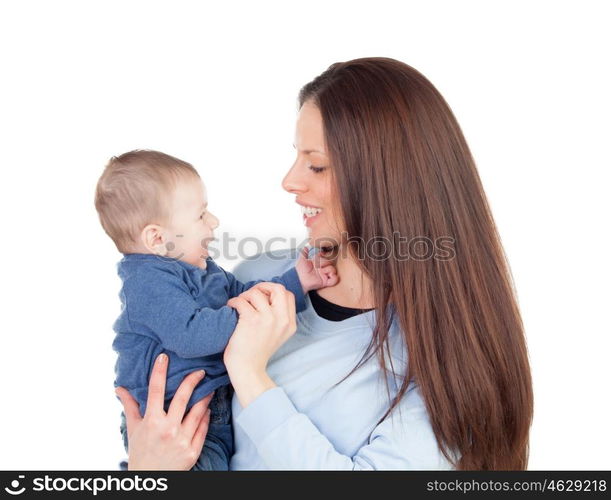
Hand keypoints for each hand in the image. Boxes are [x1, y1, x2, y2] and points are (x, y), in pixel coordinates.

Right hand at [114, 353, 212, 469]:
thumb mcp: (133, 429)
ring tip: (209, 389)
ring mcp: (182, 440)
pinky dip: (205, 417)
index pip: (155, 390)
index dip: (159, 371)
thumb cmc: (140, 452)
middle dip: (192, 381)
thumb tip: (119, 388)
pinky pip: (203, 428)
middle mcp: (167, 429)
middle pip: (183, 398)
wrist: (150, 480)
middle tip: (201, 371)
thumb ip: (130, 406)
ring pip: (198, 412)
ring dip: (204, 398)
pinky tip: (207, 410)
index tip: (164, 357)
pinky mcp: (193, 451)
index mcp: (151, 422)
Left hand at [225, 282, 296, 406]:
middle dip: (262, 286)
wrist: (248, 369)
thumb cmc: (257, 352)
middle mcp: (282, 320)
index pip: (288, 295)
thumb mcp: (278, 335)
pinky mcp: (251, 320)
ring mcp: (268, 319)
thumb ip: (278, 317)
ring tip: (239, 304)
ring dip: (244, 296)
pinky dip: (233, 302)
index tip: (263, 297)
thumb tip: (266, 295)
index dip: (274, 291)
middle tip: (251, 295)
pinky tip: (230, 308)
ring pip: (256, 293)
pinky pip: (241, 301)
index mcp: (290, 324)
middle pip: (278, 288)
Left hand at [295, 245, 338, 291]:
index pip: (325, 257)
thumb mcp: (302, 260)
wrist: (299, 279)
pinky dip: (334, 278)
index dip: (324, 256)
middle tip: (318, 265)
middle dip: (325, 262)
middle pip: (330, 263)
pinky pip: (335, 279)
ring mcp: (324, 275)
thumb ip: (304, 253)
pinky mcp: (326, 282)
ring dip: (328, 269)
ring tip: (321, 271)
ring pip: (333, 269)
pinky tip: (328, 275)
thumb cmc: (300, 270)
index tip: (321, 254)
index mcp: (318, 264)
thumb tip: (305, 247)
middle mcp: (322, 269)